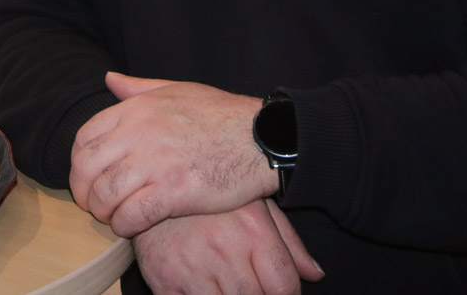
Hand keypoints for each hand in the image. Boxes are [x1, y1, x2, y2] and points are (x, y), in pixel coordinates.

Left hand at [70, 72, 275, 236]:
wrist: (262, 138)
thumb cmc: (221, 115)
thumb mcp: (177, 89)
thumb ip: (138, 88)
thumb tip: (109, 80)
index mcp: (137, 109)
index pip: (84, 137)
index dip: (79, 162)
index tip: (88, 176)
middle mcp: (139, 133)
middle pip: (87, 167)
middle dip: (83, 191)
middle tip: (94, 204)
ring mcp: (155, 163)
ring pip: (104, 195)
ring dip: (103, 212)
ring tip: (113, 216)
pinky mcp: (174, 192)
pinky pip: (131, 215)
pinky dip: (124, 225)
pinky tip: (131, 226)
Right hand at [132, 199, 323, 294]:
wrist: (151, 182)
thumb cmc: (211, 199)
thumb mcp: (256, 207)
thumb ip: (288, 243)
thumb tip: (316, 275)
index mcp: (253, 230)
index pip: (285, 287)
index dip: (285, 294)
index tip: (275, 289)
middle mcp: (224, 249)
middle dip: (255, 294)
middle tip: (245, 280)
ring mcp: (193, 267)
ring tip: (224, 281)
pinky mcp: (165, 281)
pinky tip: (202, 286)